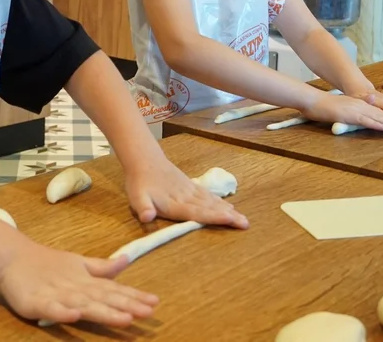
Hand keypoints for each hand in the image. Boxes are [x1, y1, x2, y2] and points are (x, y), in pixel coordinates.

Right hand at [0, 241, 157, 326]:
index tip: (154, 303)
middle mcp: (75, 288)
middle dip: (126, 305)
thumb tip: (126, 260)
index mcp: (86, 281)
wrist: (13, 257)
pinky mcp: (37, 302)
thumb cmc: (48, 263)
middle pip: (104, 298)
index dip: (134, 296)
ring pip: (84, 305)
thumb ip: (102, 268)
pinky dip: (63, 313)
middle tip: (147, 312)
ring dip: (104, 311)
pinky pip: (52, 309)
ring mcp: (57, 295)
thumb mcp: (79, 264)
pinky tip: (76, 316)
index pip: (113, 290)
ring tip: (125, 318)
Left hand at [123, 156, 247, 228]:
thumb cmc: (139, 183)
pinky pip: (208, 195)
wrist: (144, 160)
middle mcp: (186, 197)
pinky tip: (228, 206)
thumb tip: (146, 217)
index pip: (197, 212)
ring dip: (228, 210)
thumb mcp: (137, 198)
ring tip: (242, 218)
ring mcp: (190, 191)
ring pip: (212, 202)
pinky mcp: (190, 186)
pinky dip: (219, 202)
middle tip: (245, 223)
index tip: (230, 219)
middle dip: (228, 216)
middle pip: (210, 208)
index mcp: (175, 204)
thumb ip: (143, 208)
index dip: (214, 217)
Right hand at [301, 92, 382, 133]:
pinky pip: (365, 120)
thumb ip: (358, 115)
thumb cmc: (327, 108)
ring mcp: (357, 110)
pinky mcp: (349, 115)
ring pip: (380, 117)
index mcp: (365, 105)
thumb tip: (369, 121)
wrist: (314, 101)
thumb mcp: (346, 111)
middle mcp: (364, 106)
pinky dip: (375, 123)